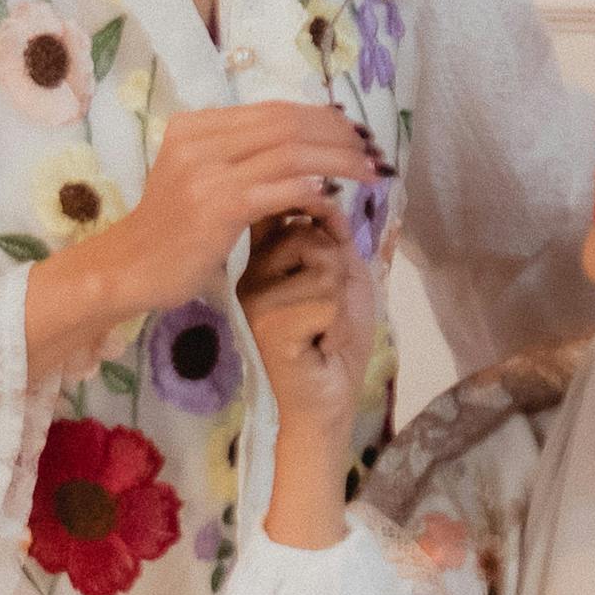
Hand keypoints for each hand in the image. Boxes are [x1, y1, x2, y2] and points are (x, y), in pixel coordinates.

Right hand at [110, 103, 379, 310]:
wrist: (129, 268)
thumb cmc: (173, 230)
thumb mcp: (202, 178)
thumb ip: (243, 156)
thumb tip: (308, 145)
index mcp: (195, 126)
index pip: (274, 110)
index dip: (323, 118)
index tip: (356, 134)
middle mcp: (198, 140)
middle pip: (288, 123)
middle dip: (339, 136)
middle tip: (373, 152)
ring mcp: (206, 171)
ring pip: (292, 152)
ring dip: (339, 161)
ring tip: (369, 173)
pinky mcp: (218, 205)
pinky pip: (281, 188)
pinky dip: (314, 189)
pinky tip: (333, 196)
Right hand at [236, 214, 379, 549]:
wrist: (326, 397)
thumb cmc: (334, 338)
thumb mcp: (343, 276)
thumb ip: (334, 237)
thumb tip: (327, 198)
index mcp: (264, 258)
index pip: (296, 213)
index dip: (324, 228)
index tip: (328, 269)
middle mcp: (251, 271)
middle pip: (314, 234)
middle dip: (337, 275)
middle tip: (325, 313)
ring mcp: (255, 296)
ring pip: (324, 265)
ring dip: (339, 304)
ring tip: (322, 329)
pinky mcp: (268, 321)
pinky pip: (326, 300)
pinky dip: (337, 326)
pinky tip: (319, 345)